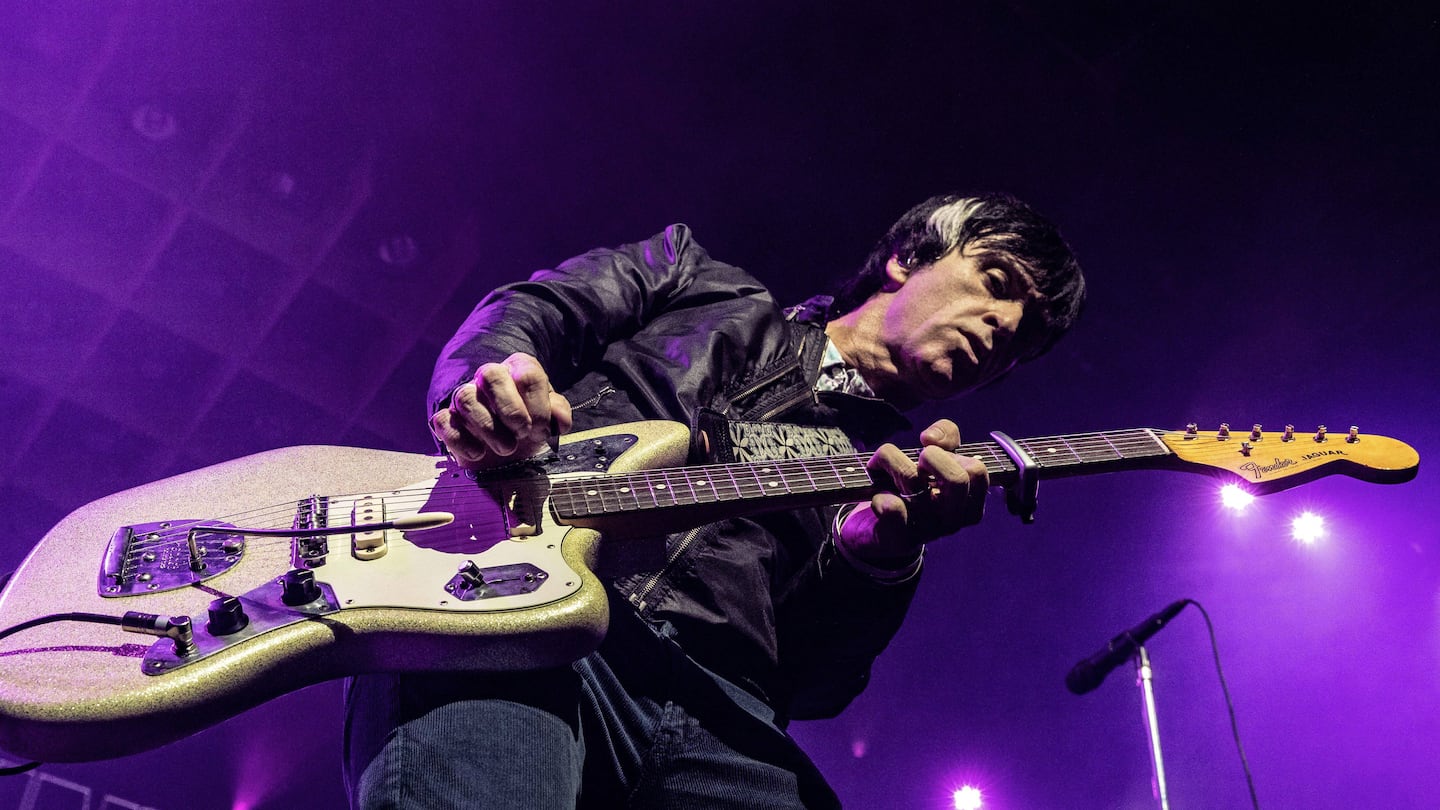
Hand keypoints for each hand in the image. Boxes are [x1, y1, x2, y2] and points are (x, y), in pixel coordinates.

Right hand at [429, 353, 572, 468]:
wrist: (506, 449)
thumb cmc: (529, 426)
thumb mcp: (549, 419)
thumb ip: (559, 414)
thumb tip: (559, 419)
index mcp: (517, 371)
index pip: (527, 374)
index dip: (538, 405)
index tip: (542, 429)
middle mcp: (488, 379)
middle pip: (490, 375)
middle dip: (511, 409)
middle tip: (523, 433)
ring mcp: (465, 398)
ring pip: (465, 398)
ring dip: (489, 427)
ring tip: (506, 447)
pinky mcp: (448, 420)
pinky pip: (443, 421)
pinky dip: (461, 440)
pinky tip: (478, 453)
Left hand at [837, 419, 988, 566]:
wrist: (875, 528)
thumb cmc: (910, 487)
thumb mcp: (936, 459)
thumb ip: (946, 435)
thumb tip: (931, 437)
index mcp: (969, 504)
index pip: (976, 471)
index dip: (951, 453)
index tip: (930, 452)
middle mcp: (952, 521)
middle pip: (957, 478)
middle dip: (930, 456)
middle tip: (914, 462)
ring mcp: (927, 532)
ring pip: (912, 478)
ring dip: (890, 460)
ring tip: (882, 468)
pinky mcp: (898, 540)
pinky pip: (892, 508)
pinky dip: (879, 493)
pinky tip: (877, 496)